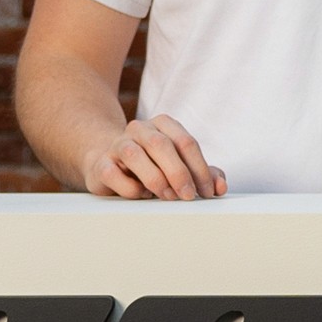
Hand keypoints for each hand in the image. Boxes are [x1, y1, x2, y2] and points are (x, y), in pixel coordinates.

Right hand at [84, 113, 225, 200]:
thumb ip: (203, 174)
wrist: (111, 164)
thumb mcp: (181, 167)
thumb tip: (220, 187)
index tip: (208, 192)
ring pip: (135, 155)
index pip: (186, 142)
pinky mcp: (101, 163)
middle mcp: (139, 129)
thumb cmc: (153, 167)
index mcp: (163, 124)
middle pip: (162, 145)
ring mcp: (117, 144)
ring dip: (155, 179)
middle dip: (179, 173)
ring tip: (168, 196)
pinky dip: (131, 189)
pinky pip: (114, 174)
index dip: (200, 169)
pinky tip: (142, 195)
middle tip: (189, 197)